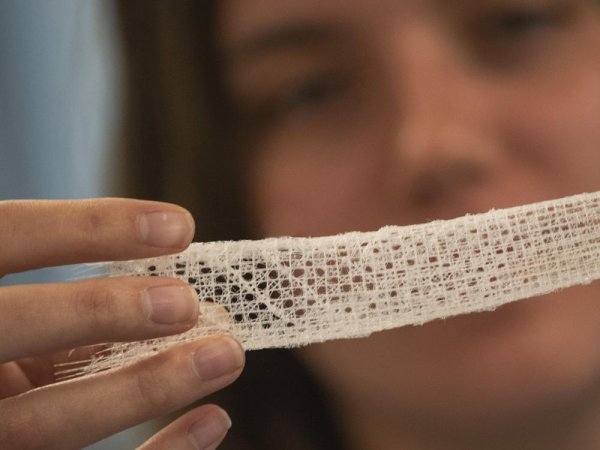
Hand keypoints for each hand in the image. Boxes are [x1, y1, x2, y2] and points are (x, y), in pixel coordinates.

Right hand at [0, 199, 244, 449]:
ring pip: (46, 424)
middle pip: (12, 330)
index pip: (8, 235)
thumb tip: (192, 304)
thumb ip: (75, 309)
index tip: (181, 227)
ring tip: (225, 357)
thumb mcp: (20, 317)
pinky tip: (214, 420)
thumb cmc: (14, 344)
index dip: (89, 227)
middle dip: (102, 310)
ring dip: (146, 389)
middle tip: (188, 303)